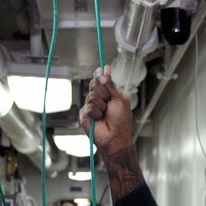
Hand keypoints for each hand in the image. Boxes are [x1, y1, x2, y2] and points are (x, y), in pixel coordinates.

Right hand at [80, 66, 144, 198]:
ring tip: (105, 114)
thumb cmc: (121, 120)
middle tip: (109, 103)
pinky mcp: (84, 115)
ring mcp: (90, 106)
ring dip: (101, 105)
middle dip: (103, 92)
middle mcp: (98, 98)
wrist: (116, 137)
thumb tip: (105, 68)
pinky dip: (96, 113)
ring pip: (91, 96)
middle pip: (94, 84)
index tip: (102, 73)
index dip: (100, 75)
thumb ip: (111, 84)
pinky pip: (88, 107)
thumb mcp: (120, 98)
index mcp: (108, 93)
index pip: (100, 79)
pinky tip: (99, 120)